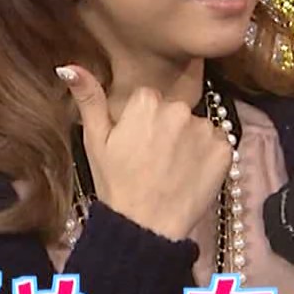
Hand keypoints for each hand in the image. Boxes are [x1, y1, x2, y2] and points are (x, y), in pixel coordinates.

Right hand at [57, 64, 229, 241]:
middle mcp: (179, 109)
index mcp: (147, 102)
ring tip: (172, 169)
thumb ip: (88, 99)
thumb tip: (69, 66)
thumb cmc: (117, 184)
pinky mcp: (224, 149)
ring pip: (197, 126)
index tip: (137, 145)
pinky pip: (218, 143)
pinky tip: (191, 174)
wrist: (146, 227)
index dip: (142, 123)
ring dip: (188, 142)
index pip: (149, 100)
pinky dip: (208, 156)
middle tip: (154, 160)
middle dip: (167, 129)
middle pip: (175, 110)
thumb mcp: (96, 141)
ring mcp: (204, 130)